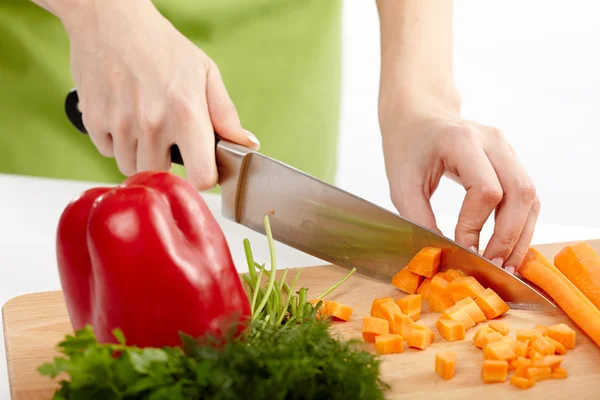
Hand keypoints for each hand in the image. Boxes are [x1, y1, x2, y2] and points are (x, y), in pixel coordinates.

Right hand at [60, 0, 258, 188]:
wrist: (111, 19)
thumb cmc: (162, 46)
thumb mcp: (205, 73)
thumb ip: (226, 114)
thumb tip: (247, 144)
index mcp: (187, 114)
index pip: (200, 177)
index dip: (203, 176)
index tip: (200, 167)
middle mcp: (153, 123)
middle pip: (161, 174)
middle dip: (166, 161)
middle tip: (167, 136)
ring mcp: (120, 124)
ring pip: (131, 167)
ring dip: (140, 153)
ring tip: (144, 123)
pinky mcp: (94, 121)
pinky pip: (107, 152)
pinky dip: (116, 141)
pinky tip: (123, 116)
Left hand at [379, 101, 539, 273]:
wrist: (418, 116)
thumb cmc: (406, 148)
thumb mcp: (402, 184)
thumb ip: (419, 219)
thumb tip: (442, 255)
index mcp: (462, 140)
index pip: (485, 191)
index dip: (476, 226)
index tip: (461, 249)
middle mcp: (492, 141)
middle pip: (520, 192)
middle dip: (508, 236)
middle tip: (493, 266)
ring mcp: (506, 148)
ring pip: (530, 195)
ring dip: (521, 234)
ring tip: (506, 264)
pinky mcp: (510, 159)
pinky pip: (526, 194)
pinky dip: (521, 223)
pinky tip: (508, 246)